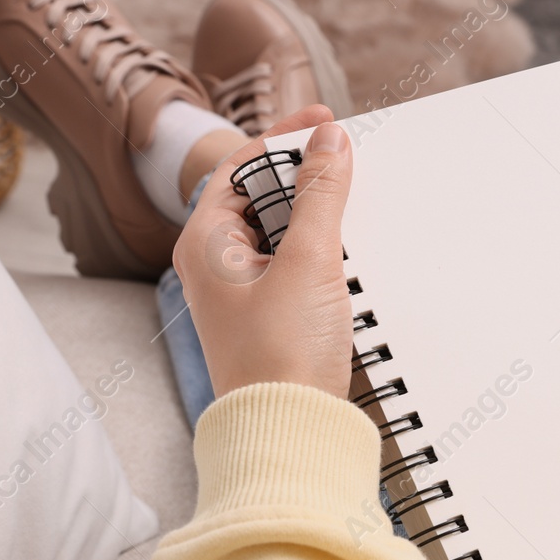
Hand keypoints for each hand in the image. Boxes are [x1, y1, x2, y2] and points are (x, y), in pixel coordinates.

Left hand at [173, 105, 353, 399]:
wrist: (290, 436)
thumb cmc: (282, 359)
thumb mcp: (309, 262)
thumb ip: (321, 196)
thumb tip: (328, 143)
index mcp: (205, 244)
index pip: (240, 167)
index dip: (284, 138)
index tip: (327, 123)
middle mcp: (216, 266)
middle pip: (261, 196)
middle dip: (305, 178)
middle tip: (348, 165)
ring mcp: (243, 295)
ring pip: (282, 232)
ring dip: (318, 217)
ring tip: (354, 211)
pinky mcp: (270, 320)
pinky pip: (295, 266)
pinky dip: (322, 252)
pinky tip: (350, 257)